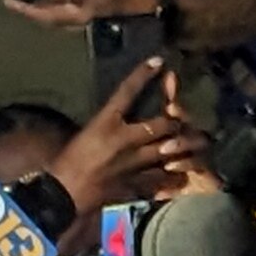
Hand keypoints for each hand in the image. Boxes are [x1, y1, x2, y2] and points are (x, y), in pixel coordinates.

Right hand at [46, 56, 206, 210]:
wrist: (63, 194)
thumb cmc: (65, 162)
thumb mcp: (82, 134)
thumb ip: (103, 125)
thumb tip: (117, 116)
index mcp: (105, 123)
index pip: (127, 91)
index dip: (143, 74)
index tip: (158, 61)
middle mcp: (124, 140)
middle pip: (161, 124)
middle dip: (174, 120)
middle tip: (181, 118)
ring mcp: (132, 164)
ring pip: (167, 151)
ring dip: (181, 147)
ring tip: (192, 143)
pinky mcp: (135, 184)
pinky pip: (161, 179)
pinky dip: (171, 177)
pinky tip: (180, 175)